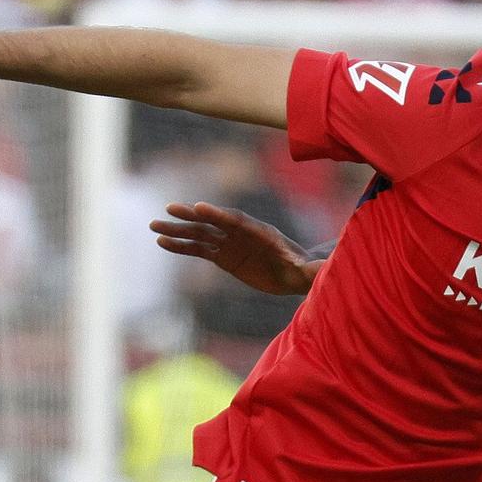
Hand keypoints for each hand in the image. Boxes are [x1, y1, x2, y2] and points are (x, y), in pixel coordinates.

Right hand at [151, 201, 319, 296]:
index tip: (200, 208)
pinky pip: (198, 249)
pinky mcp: (222, 255)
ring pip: (200, 235)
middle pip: (213, 223)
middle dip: (192, 217)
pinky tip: (162, 243)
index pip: (236, 221)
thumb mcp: (307, 270)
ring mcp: (229, 243)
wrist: (294, 273)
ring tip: (154, 227)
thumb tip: (327, 267)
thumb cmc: (302, 269)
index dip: (219, 215)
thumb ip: (312, 268)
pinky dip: (181, 246)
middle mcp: (240, 233)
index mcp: (259, 233)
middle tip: (168, 210)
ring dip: (178, 231)